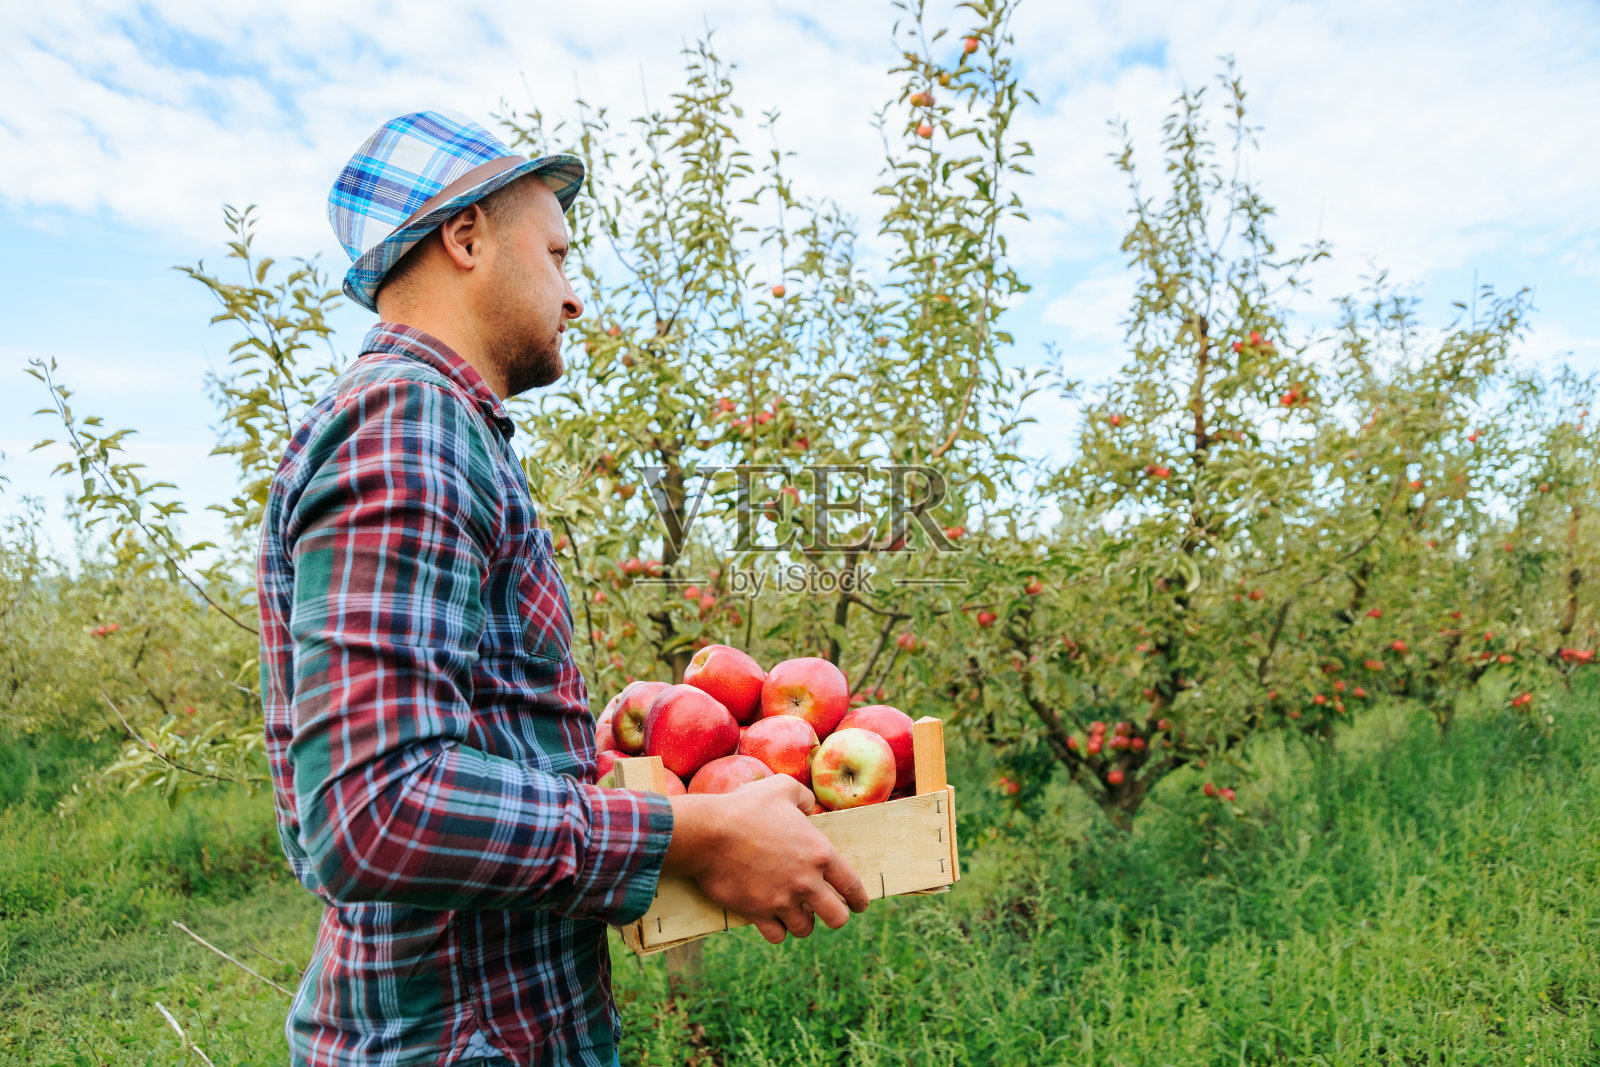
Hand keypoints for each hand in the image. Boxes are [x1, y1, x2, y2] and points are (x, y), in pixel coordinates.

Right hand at [662, 774, 869, 943]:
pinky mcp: (757, 913)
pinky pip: (777, 935)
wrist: (708, 833)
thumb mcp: (782, 788)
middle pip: (837, 917)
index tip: (859, 906)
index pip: (851, 886)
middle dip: (836, 916)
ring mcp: (782, 900)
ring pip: (805, 929)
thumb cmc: (745, 807)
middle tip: (828, 913)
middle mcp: (806, 882)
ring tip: (797, 915)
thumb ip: (803, 797)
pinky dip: (777, 930)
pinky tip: (774, 921)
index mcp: (819, 853)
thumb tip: (809, 807)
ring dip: (803, 923)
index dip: (859, 899)